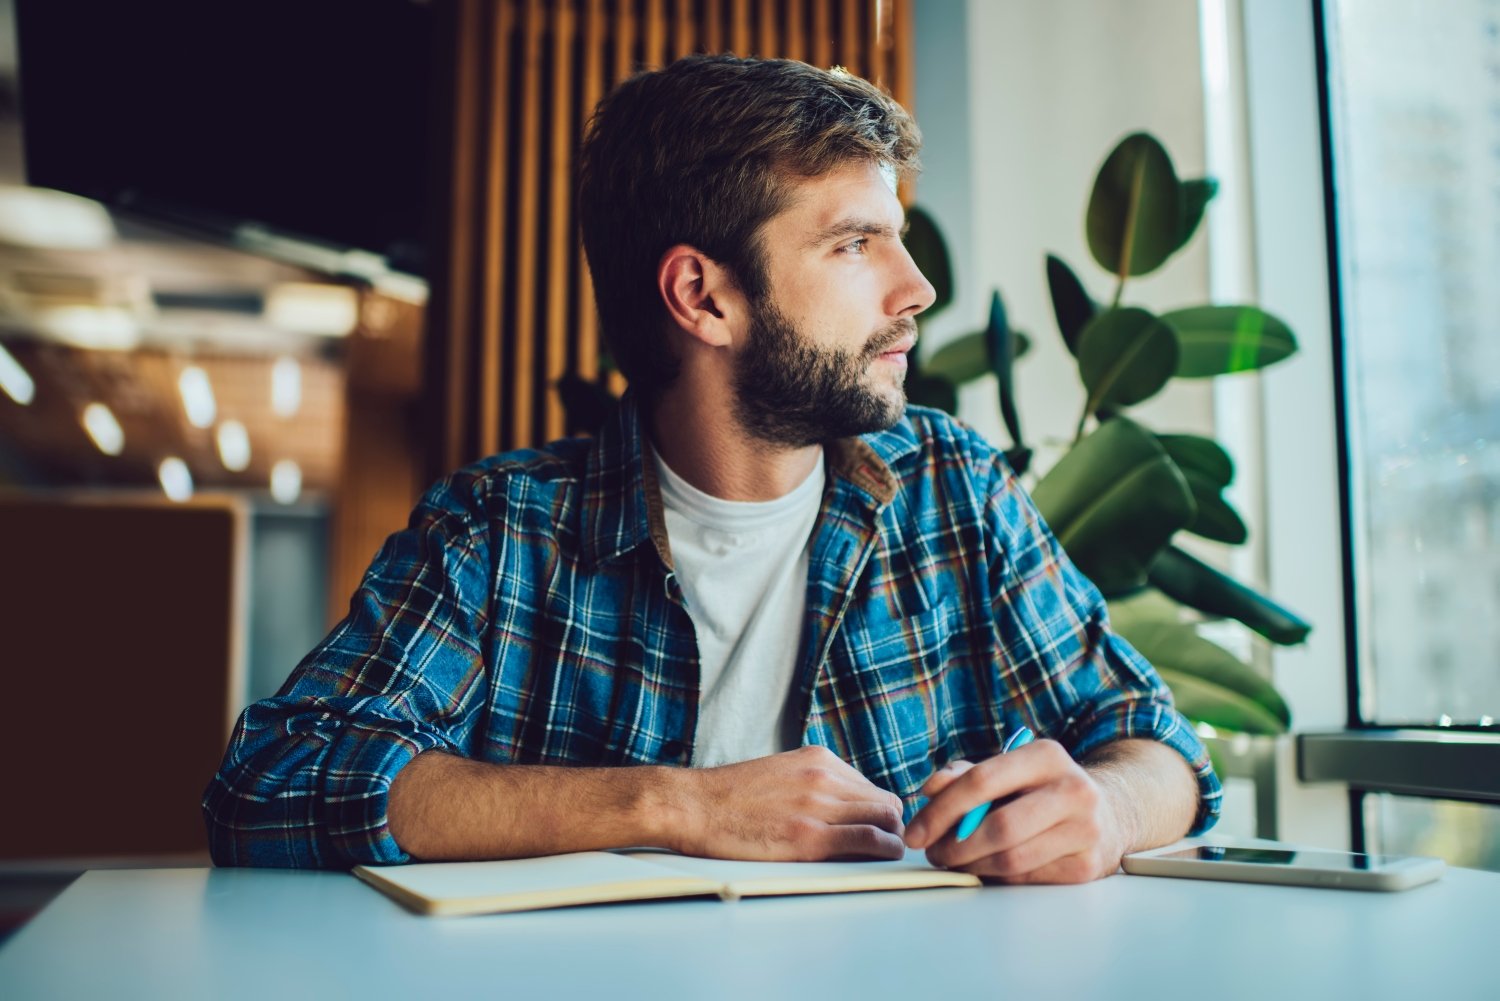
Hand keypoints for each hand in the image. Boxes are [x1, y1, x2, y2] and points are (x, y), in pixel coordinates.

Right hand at [672, 746, 905, 861]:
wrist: (693, 806)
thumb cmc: (729, 797)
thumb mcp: (779, 773)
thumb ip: (810, 783)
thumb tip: (838, 805)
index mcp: (817, 759)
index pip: (871, 786)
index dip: (880, 811)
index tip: (878, 828)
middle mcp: (823, 776)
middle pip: (886, 801)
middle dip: (893, 825)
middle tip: (887, 845)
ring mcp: (818, 805)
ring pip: (885, 818)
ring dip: (893, 838)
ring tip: (888, 854)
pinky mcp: (809, 837)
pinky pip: (869, 840)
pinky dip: (886, 850)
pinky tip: (886, 858)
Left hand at [902, 740, 1128, 883]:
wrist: (1106, 813)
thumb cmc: (1040, 790)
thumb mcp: (1007, 771)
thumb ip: (964, 776)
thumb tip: (930, 789)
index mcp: (1046, 755)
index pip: (982, 781)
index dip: (941, 810)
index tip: (915, 832)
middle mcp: (1073, 789)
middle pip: (998, 827)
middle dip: (955, 846)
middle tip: (933, 854)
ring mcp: (1085, 830)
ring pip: (1011, 859)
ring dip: (971, 866)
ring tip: (954, 861)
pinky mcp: (1087, 866)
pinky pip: (1026, 878)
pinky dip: (997, 876)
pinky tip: (987, 867)